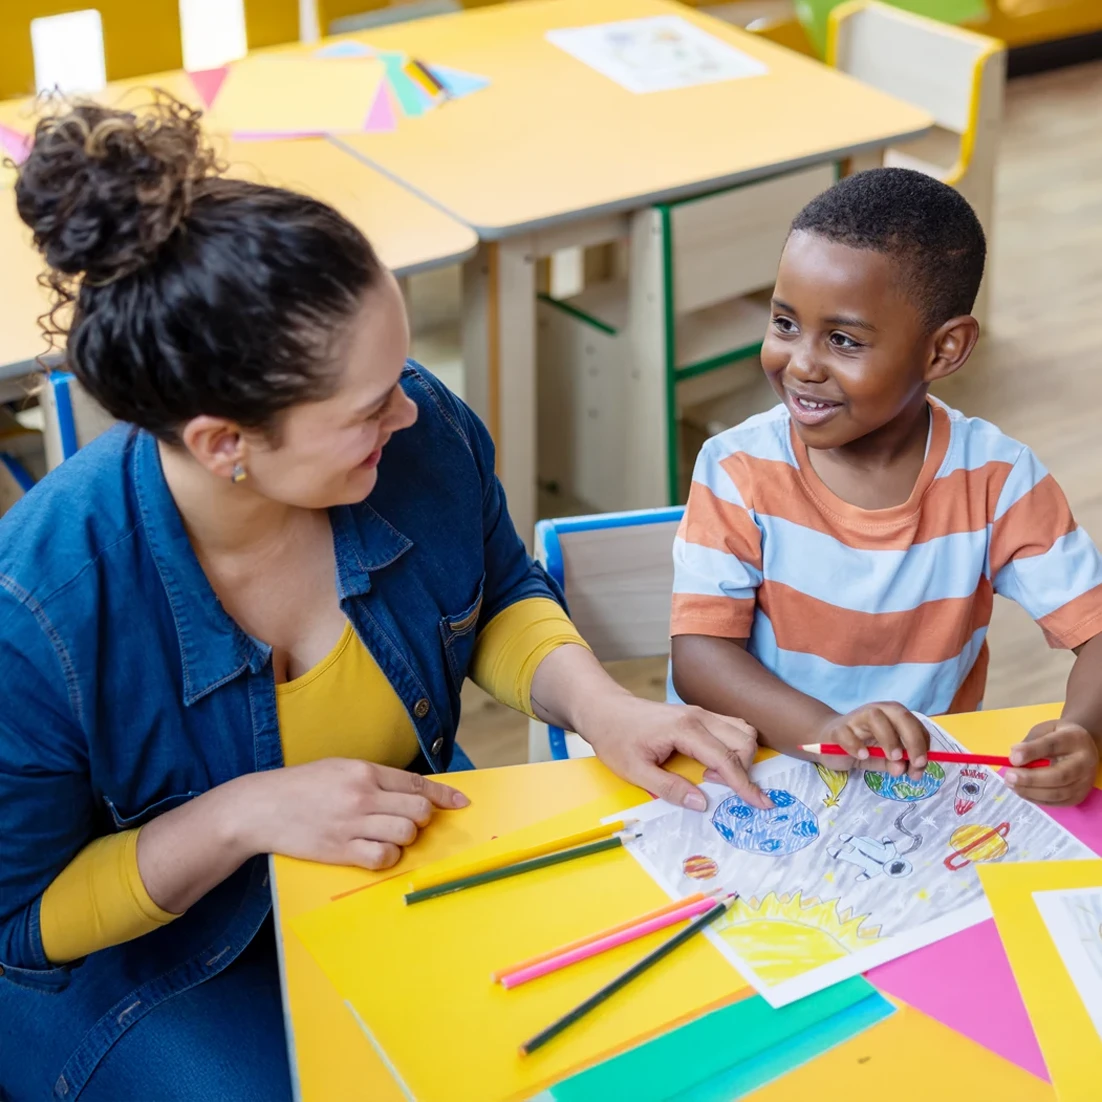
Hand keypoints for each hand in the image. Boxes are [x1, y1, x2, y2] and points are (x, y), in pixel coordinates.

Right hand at [237, 758, 469, 869]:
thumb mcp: (340, 768)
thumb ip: (375, 778)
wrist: (262, 806)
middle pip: (418, 810)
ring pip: (405, 834)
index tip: (461, 802)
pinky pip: (382, 857)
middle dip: (422, 818)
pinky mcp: (340, 850)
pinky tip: (376, 851)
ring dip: (404, 838)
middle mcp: (362, 795)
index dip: (444, 795)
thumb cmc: (302, 786)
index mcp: (364, 771)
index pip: (416, 783)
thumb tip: (411, 791)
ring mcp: (352, 824)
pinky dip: (387, 857)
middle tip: (408, 820)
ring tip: (387, 835)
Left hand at [577, 692, 771, 810]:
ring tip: (714, 777)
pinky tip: (715, 763)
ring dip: (742, 756)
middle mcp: (699, 716)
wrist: (604, 709)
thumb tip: (701, 803)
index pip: (726, 759)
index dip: (745, 785)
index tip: (761, 804)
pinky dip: (735, 746)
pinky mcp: (699, 715)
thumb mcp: (635, 771)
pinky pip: (731, 727)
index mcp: (685, 729)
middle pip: (744, 740)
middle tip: (715, 787)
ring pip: (742, 730)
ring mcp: (700, 713)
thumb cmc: (615, 738)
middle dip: (744, 769)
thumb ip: (669, 788)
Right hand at [815, 702, 929, 779]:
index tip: (921, 765)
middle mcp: (876, 711)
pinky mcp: (837, 729)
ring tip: (893, 758)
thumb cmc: (862, 746)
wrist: (830, 739)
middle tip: (915, 763)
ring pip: (875, 717)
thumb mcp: (885, 757)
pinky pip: (847, 733)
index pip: (914, 724)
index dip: (922, 744)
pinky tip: (863, 756)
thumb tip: (904, 768)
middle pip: (899, 715)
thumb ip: (896, 763)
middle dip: (912, 739)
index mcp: (892, 716)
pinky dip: (856, 745)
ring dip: (889, 738)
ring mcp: (856, 718)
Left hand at [1006, 720, 1098, 805]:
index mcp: (1074, 739)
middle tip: (1009, 776)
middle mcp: (1084, 762)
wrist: (1082, 747)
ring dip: (1030, 791)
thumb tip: (1014, 757)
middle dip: (1030, 778)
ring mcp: (1084, 782)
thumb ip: (1030, 741)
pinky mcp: (1079, 796)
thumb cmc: (1057, 736)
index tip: (1012, 758)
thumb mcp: (1044, 730)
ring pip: (1058, 793)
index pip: (1052, 745)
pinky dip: (1035, 798)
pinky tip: (1021, 791)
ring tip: (1011, 784)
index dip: (1031, 752)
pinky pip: (1056, 802)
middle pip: (1059, 775)